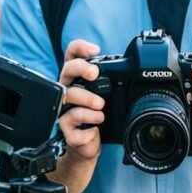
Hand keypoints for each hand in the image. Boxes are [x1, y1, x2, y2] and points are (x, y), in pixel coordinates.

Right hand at [57, 40, 104, 160]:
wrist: (87, 145)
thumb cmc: (96, 117)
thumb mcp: (105, 98)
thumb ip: (110, 84)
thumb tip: (127, 71)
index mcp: (76, 79)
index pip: (71, 55)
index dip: (80, 47)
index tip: (94, 50)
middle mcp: (68, 90)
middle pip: (66, 70)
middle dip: (80, 68)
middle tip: (94, 74)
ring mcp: (64, 108)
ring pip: (69, 96)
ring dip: (87, 100)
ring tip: (100, 108)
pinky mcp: (65, 127)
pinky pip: (72, 121)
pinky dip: (87, 125)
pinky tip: (95, 128)